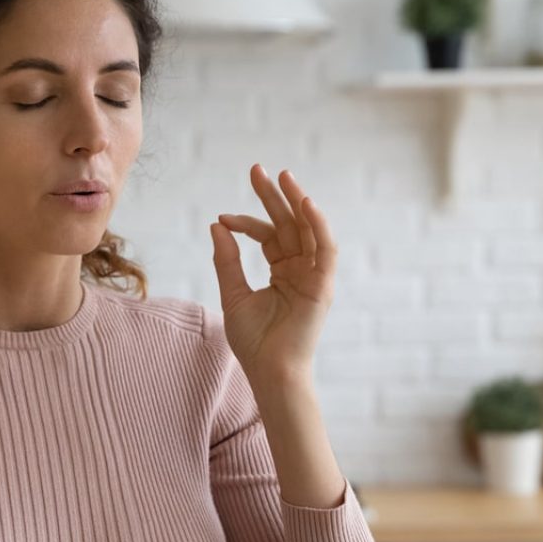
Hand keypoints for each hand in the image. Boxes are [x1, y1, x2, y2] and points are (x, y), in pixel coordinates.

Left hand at [209, 164, 337, 383]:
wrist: (270, 372)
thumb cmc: (254, 342)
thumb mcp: (233, 294)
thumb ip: (227, 260)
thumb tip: (216, 225)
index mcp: (283, 272)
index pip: (268, 236)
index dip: (246, 223)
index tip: (222, 218)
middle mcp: (301, 270)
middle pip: (289, 225)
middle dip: (274, 196)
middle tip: (256, 169)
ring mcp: (314, 276)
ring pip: (308, 230)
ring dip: (297, 201)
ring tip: (282, 176)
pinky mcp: (324, 285)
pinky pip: (326, 248)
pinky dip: (318, 225)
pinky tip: (305, 203)